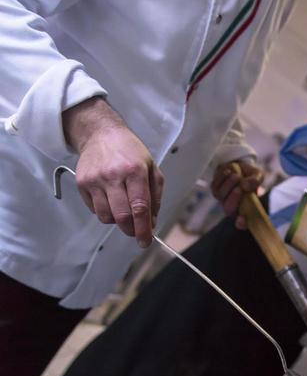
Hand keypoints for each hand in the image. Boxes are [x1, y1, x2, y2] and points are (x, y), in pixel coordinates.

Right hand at [65, 98, 162, 247]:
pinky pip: (94, 210)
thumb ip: (155, 196)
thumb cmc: (130, 152)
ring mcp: (95, 180)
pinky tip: (110, 200)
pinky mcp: (82, 183)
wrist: (101, 134)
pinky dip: (105, 212)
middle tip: (136, 231)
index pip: (140, 208)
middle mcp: (113, 175)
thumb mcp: (151, 168)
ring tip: (122, 209)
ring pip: (106, 217)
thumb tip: (151, 222)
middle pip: (122, 216)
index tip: (146, 241)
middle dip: (131, 230)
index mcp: (135, 171)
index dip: (144, 229)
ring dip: (117, 221)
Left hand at [211, 160, 263, 229]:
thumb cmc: (249, 174)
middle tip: (240, 188)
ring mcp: (222, 200)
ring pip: (222, 196)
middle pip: (229, 210)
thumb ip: (255, 181)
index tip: (242, 219)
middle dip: (234, 198)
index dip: (242, 223)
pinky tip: (228, 172)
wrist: (237, 164)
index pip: (243, 223)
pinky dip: (222, 178)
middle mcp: (233, 207)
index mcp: (246, 208)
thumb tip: (245, 186)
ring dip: (229, 185)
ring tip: (236, 176)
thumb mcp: (257, 175)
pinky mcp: (215, 190)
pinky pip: (215, 186)